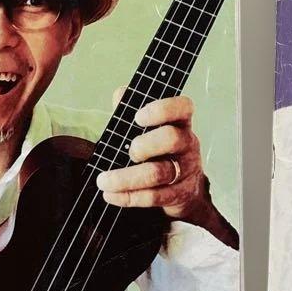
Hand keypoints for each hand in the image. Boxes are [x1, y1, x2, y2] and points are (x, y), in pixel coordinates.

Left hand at [96, 91, 235, 246]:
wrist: (184, 185)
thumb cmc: (160, 149)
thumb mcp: (149, 128)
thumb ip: (132, 109)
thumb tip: (120, 94)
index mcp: (180, 121)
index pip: (183, 107)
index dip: (162, 109)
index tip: (138, 116)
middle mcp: (187, 142)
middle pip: (172, 138)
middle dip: (145, 145)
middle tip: (129, 151)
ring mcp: (186, 169)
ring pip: (159, 173)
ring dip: (126, 178)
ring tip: (104, 180)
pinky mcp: (179, 193)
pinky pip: (154, 197)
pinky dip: (128, 197)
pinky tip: (111, 195)